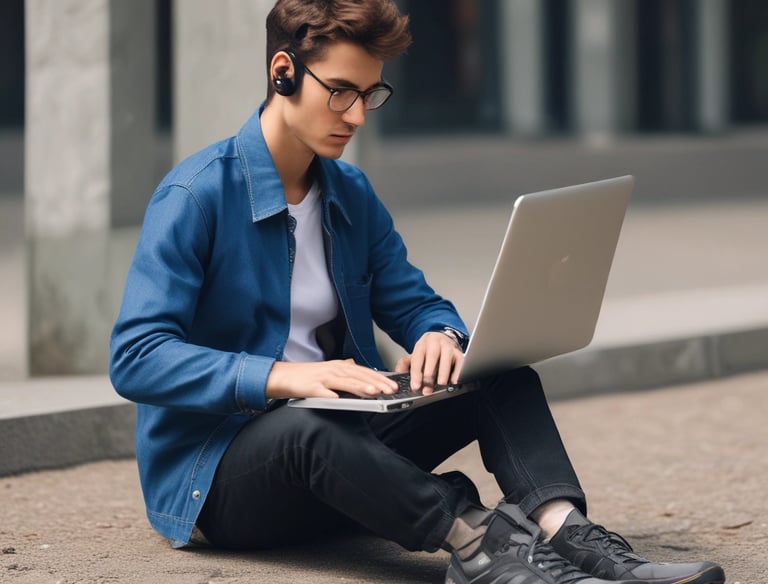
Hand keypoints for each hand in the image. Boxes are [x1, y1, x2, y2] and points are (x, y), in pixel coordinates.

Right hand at [266, 359, 397, 398]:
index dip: (380, 378)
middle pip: (358, 376)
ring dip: (360, 387)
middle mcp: (333, 370)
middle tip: (391, 390)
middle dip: (376, 383)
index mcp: (339, 366)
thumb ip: (344, 372)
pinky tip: (341, 400)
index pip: (364, 372)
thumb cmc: (306, 376)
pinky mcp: (310, 388)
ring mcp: (322, 378)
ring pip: (344, 382)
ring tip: (374, 393)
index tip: (394, 385)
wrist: (282, 376)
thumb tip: (359, 372)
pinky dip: (332, 396)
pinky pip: (323, 393)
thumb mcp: (329, 371)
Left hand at [394, 331, 463, 392]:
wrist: (441, 339)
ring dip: (443, 373)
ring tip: (440, 385)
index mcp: (422, 344)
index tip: (415, 386)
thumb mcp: (414, 355)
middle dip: (429, 375)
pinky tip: (453, 382)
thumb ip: (404, 365)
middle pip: (432, 357)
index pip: (417, 359)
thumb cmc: (427, 352)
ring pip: (446, 359)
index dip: (416, 374)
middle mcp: (435, 343)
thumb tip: (397, 375)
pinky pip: (460, 363)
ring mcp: (448, 347)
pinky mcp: (459, 353)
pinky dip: (457, 373)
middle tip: (427, 388)